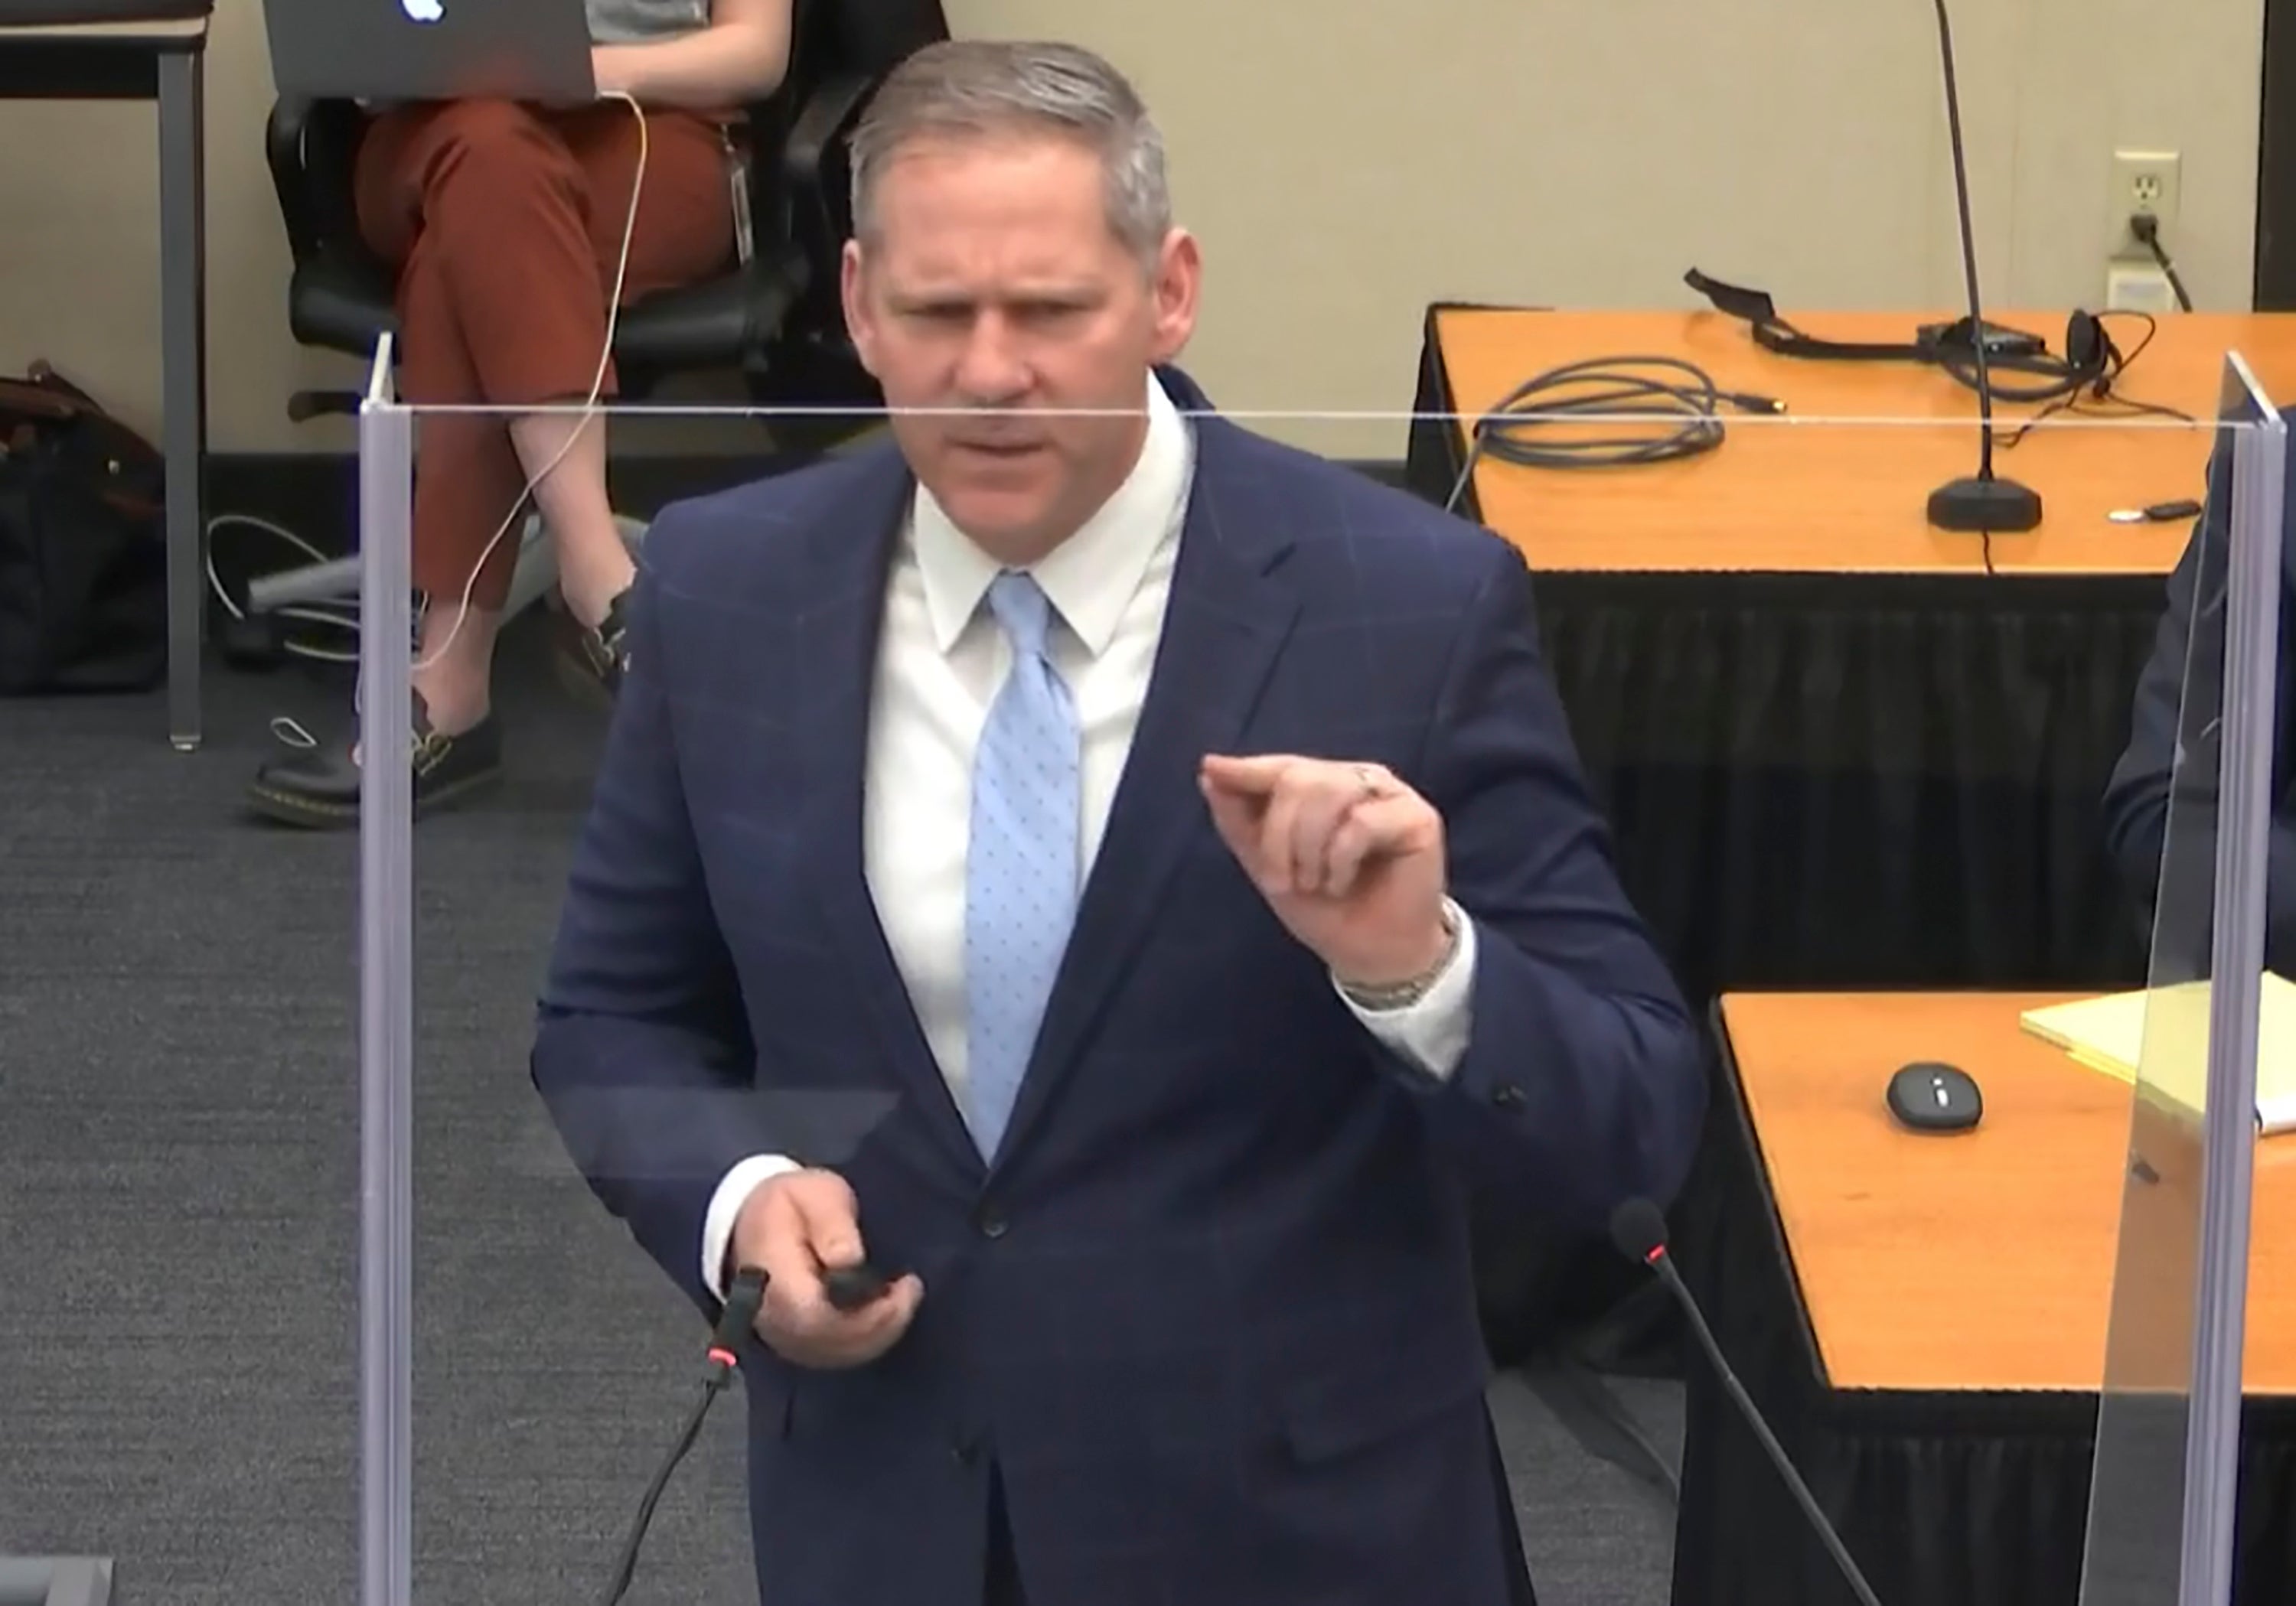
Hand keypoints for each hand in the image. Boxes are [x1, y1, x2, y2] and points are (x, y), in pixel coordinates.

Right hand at [730, 1168, 922, 1368]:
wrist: (757, 1222)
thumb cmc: (791, 1203)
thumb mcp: (814, 1194)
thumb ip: (831, 1223)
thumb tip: (848, 1260)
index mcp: (772, 1276)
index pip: (812, 1315)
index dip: (861, 1315)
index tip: (897, 1289)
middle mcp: (773, 1317)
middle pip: (830, 1341)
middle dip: (881, 1322)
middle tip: (911, 1289)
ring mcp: (783, 1335)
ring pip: (837, 1354)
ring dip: (881, 1332)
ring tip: (907, 1296)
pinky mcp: (797, 1342)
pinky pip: (835, 1355)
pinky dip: (870, 1338)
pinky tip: (890, 1311)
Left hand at [1198, 753, 1450, 987]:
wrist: (1370, 955)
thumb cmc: (1324, 909)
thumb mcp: (1268, 866)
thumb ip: (1239, 820)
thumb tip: (1210, 772)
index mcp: (1324, 786)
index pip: (1282, 767)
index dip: (1248, 769)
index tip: (1211, 768)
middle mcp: (1357, 782)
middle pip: (1298, 779)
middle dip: (1277, 836)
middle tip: (1281, 882)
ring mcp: (1390, 795)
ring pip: (1329, 793)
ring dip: (1307, 849)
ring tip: (1314, 884)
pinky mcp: (1417, 817)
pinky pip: (1360, 822)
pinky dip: (1338, 861)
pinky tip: (1341, 884)